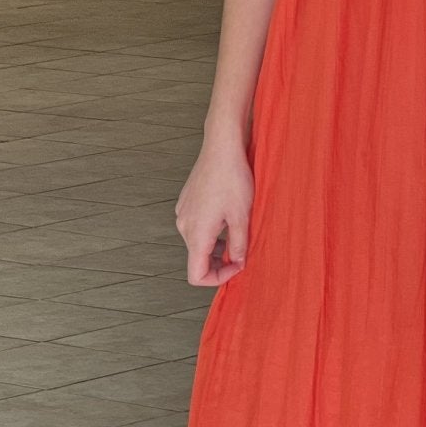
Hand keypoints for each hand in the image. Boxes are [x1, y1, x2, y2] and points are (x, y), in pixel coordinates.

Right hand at [176, 130, 253, 286]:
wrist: (222, 148)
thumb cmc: (232, 179)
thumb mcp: (242, 217)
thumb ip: (239, 246)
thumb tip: (238, 262)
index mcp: (196, 234)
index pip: (196, 275)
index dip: (218, 279)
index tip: (237, 267)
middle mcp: (184, 226)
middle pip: (197, 259)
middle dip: (220, 261)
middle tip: (242, 251)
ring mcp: (183, 213)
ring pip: (197, 242)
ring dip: (216, 245)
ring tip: (237, 230)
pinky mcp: (186, 202)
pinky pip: (196, 226)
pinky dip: (211, 230)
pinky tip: (227, 214)